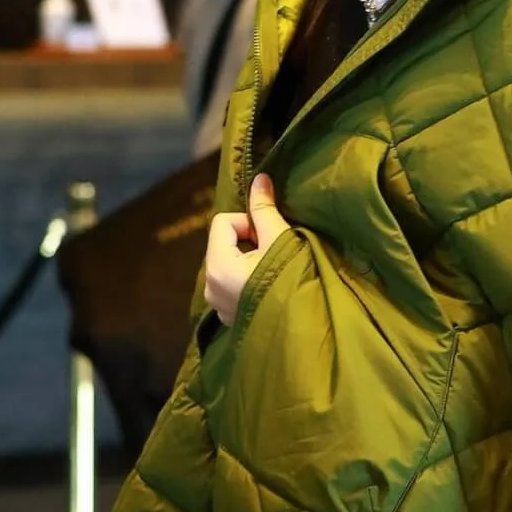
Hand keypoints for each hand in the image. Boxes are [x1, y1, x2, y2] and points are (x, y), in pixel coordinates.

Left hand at [204, 175, 290, 325]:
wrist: (301, 333)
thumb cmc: (290, 282)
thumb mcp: (280, 241)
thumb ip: (265, 210)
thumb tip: (259, 178)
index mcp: (217, 264)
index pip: (223, 221)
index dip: (248, 222)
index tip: (271, 237)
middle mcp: (209, 284)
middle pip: (223, 242)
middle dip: (248, 242)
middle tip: (275, 254)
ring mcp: (217, 303)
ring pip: (228, 263)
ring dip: (248, 260)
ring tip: (274, 272)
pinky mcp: (227, 316)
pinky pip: (231, 284)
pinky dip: (246, 280)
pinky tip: (268, 290)